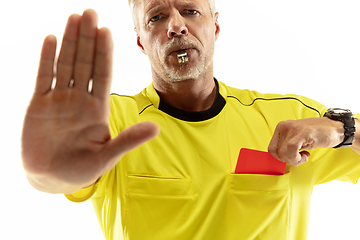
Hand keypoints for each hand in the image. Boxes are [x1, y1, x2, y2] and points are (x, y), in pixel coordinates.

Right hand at [21, 9, 158, 190]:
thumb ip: (128, 140)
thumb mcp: (107, 156)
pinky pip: (43, 76)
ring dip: (69, 41)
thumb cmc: (81, 170)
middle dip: (87, 38)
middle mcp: (80, 99)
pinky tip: (50, 39)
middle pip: (85, 62)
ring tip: (73, 18)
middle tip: (89, 13)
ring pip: (65, 63)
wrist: (52, 179)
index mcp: (97, 109)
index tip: (107, 31)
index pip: (102, 74)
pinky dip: (46, 58)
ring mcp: (59, 100)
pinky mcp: (39, 104)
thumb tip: (157, 128)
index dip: (104, 53)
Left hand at [268, 117, 343, 166]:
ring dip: (295, 160)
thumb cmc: (316, 135)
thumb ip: (285, 146)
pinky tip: (306, 155)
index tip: (291, 158)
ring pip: (284, 153)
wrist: (336, 128)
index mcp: (281, 127)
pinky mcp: (303, 133)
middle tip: (301, 157)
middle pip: (278, 153)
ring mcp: (293, 128)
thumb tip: (278, 158)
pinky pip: (291, 149)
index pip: (271, 148)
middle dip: (289, 160)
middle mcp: (284, 126)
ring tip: (304, 155)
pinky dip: (297, 158)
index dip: (280, 158)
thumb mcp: (296, 138)